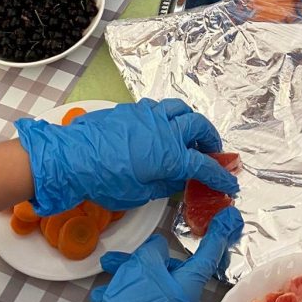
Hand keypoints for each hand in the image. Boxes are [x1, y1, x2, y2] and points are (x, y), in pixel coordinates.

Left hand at [15, 98, 239, 214]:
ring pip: (180, 108)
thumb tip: (177, 179)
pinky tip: (161, 127)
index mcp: (170, 155)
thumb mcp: (138, 194)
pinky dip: (168, 115)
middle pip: (199, 126)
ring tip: (190, 133)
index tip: (229, 183)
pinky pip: (158, 107)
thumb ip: (163, 184)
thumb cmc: (104, 181)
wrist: (71, 157)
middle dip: (210, 139)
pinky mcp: (132, 109)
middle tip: (212, 152)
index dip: (219, 176)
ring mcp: (148, 115)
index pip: (203, 165)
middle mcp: (164, 130)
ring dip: (191, 120)